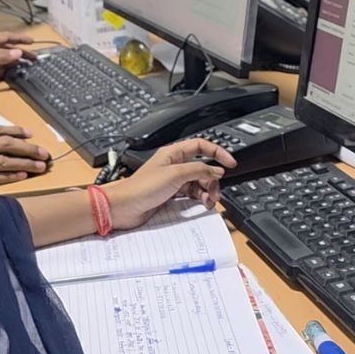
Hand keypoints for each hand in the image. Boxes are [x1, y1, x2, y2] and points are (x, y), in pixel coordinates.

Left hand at [0, 32, 34, 94]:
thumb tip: (17, 52)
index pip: (5, 37)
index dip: (19, 38)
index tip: (32, 41)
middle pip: (7, 50)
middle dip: (21, 52)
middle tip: (34, 58)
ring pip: (4, 61)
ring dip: (15, 63)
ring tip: (27, 67)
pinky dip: (6, 73)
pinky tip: (14, 75)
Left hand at [105, 139, 236, 230]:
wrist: (125, 207)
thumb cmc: (141, 188)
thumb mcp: (175, 175)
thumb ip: (198, 170)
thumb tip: (216, 169)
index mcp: (173, 153)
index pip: (201, 146)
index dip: (217, 152)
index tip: (230, 163)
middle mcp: (174, 165)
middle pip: (202, 167)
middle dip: (212, 179)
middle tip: (215, 191)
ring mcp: (173, 181)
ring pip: (198, 182)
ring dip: (207, 191)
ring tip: (209, 201)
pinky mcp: (171, 195)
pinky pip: (191, 194)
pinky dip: (199, 199)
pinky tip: (201, 204)